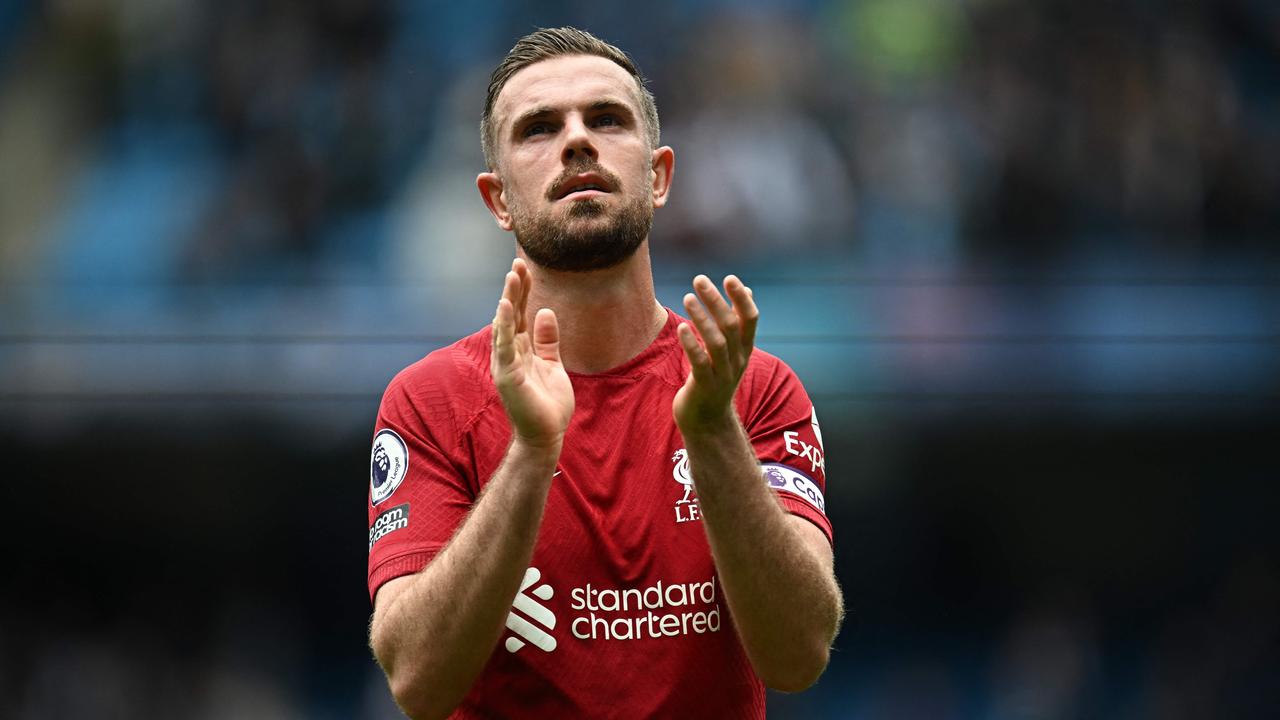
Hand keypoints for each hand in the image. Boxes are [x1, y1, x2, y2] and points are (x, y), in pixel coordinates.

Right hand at [491, 259, 574, 450]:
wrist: (546, 435)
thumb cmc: (548, 404)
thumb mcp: (553, 365)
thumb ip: (547, 340)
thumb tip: (545, 311)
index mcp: (521, 349)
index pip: (519, 313)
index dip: (522, 290)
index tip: (526, 267)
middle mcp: (509, 353)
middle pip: (511, 314)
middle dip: (515, 288)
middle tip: (518, 262)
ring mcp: (506, 363)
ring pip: (505, 325)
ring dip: (508, 300)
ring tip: (512, 276)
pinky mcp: (506, 375)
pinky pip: (505, 346)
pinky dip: (504, 325)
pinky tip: (505, 306)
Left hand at [673, 274, 758, 433]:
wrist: (708, 421)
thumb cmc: (716, 379)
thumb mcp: (732, 351)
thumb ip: (738, 322)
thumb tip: (748, 290)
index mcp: (744, 349)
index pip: (750, 319)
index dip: (741, 298)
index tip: (729, 278)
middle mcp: (737, 360)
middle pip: (731, 326)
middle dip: (716, 301)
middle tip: (699, 279)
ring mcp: (722, 374)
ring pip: (716, 342)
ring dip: (702, 318)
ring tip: (687, 297)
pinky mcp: (704, 386)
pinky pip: (699, 363)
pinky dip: (691, 344)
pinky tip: (681, 328)